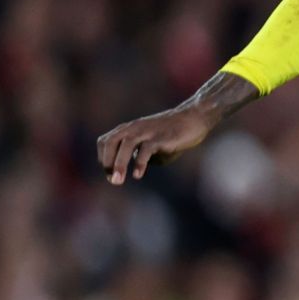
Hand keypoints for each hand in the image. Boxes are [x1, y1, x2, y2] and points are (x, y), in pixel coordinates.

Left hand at [97, 103, 220, 184]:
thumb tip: (137, 168)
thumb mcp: (154, 142)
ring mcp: (148, 131)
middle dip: (107, 161)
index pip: (106, 141)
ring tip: (117, 181)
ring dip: (119, 163)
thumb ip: (143, 153)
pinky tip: (137, 175)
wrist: (194, 118)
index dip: (104, 158)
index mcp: (129, 128)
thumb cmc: (174, 133)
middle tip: (111, 179)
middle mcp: (134, 128)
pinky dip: (139, 163)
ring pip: (126, 144)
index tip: (110, 174)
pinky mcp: (161, 137)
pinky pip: (146, 149)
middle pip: (111, 142)